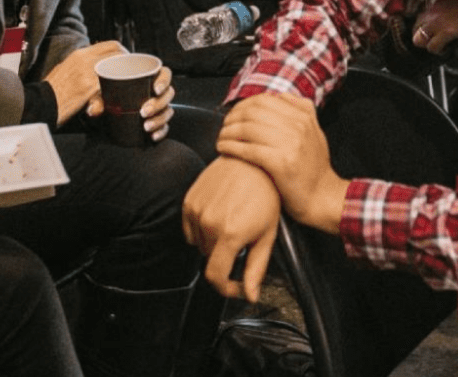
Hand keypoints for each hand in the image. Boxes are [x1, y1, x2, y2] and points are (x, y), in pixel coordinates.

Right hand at [45, 41, 126, 123]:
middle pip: (117, 55)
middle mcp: (85, 60)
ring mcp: (88, 73)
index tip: (127, 59)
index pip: (110, 44)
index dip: (123, 51)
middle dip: (128, 64)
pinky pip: (109, 88)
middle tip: (130, 74)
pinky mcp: (89, 88)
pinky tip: (110, 100)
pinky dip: (112, 94)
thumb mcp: (65, 67)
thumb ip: (81, 63)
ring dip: (122, 79)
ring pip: (116, 71)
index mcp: (80, 54)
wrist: (41, 102)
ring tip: (122, 87)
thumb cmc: (52, 89)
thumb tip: (95, 65)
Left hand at [87, 65, 176, 140]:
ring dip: (159, 120)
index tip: (156, 89)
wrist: (110, 108)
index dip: (164, 81)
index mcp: (149, 77)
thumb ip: (98, 99)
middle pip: (168, 95)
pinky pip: (165, 126)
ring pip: (167, 111)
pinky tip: (152, 136)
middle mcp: (156, 92)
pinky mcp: (157, 120)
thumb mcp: (104, 92)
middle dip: (158, 105)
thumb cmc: (111, 93)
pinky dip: (161, 131)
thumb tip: (94, 110)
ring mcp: (159, 106)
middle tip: (143, 112)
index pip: (165, 74)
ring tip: (146, 126)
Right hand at [182, 156, 281, 300]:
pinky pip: (190, 229)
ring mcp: (197, 211)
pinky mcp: (189, 201)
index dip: (226, 288)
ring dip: (213, 243)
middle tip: (242, 242)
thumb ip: (256, 269)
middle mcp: (209, 223)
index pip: (215, 276)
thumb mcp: (267, 234)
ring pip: (199, 245)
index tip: (236, 286)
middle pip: (209, 259)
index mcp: (230, 234)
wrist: (252, 162)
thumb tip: (250, 295)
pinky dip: (202, 230)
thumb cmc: (266, 193)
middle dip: (225, 258)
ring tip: (232, 224)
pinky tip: (219, 216)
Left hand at [215, 93, 347, 233]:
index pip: (264, 99)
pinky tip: (223, 149)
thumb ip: (298, 113)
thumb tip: (278, 97)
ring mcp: (291, 143)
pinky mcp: (282, 162)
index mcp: (304, 114)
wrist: (323, 197)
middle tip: (224, 127)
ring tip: (221, 139)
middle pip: (253, 111)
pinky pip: (248, 149)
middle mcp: (299, 125)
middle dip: (232, 118)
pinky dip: (231, 147)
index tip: (233, 115)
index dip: (242, 105)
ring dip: (228, 132)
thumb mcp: (313, 132)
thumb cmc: (314, 168)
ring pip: (247, 128)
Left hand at [411, 0, 457, 54]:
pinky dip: (438, 51)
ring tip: (442, 45)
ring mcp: (438, 20)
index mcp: (437, 0)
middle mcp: (434, 8)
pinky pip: (432, 47)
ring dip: (429, 45)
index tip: (432, 32)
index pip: (418, 16)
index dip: (424, 27)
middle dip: (424, 36)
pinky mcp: (447, 31)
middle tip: (437, 40)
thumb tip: (445, 18)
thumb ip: (448, 6)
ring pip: (418, 39)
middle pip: (415, 28)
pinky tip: (447, 49)